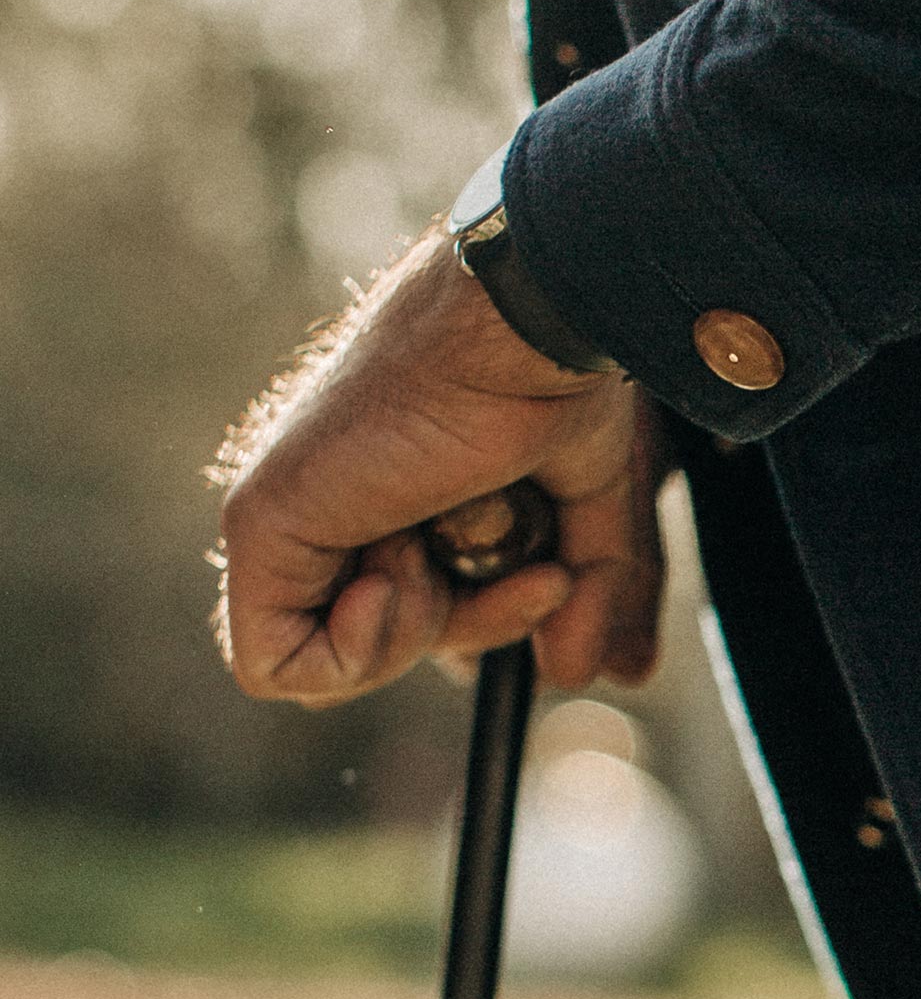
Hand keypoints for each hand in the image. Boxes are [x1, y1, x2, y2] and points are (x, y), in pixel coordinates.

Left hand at [213, 228, 670, 706]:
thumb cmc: (554, 378)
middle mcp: (339, 502)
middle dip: (463, 628)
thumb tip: (570, 673)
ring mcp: (293, 513)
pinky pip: (271, 661)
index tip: (550, 581)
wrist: (525, 326)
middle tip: (527, 577)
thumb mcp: (583, 502)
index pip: (415, 610)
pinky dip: (348, 653)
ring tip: (440, 547)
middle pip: (377, 640)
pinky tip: (394, 573)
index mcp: (401, 490)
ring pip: (323, 659)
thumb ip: (582, 586)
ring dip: (411, 633)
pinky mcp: (260, 522)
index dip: (485, 622)